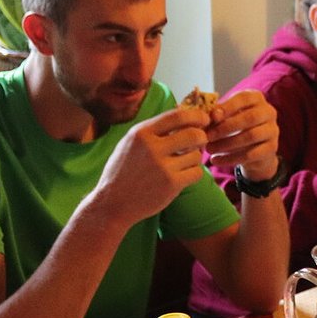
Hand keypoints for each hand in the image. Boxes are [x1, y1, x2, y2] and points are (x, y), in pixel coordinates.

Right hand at [94, 107, 213, 225]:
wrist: (112, 203)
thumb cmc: (123, 171)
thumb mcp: (130, 143)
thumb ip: (153, 130)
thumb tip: (183, 115)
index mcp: (141, 133)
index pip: (178, 116)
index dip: (196, 116)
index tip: (204, 120)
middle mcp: (152, 147)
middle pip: (193, 134)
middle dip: (202, 137)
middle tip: (200, 142)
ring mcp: (162, 166)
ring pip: (196, 155)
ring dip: (194, 158)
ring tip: (182, 163)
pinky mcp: (171, 184)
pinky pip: (197, 172)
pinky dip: (194, 174)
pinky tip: (183, 176)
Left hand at [203, 90, 281, 181]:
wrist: (254, 152)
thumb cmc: (237, 127)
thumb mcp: (228, 117)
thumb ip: (219, 115)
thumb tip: (211, 116)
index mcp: (257, 99)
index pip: (245, 98)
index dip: (228, 106)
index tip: (212, 116)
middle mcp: (269, 112)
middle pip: (250, 118)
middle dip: (226, 127)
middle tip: (208, 136)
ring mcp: (273, 131)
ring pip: (251, 136)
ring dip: (227, 144)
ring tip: (210, 149)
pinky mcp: (271, 149)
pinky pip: (251, 154)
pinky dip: (230, 158)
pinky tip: (216, 160)